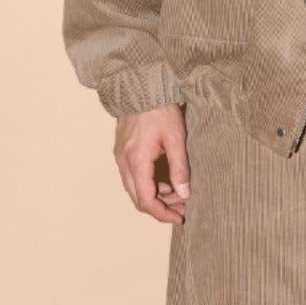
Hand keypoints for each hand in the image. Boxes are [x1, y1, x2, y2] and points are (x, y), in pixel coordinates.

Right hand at [112, 103, 190, 223]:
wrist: (142, 87)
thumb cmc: (160, 110)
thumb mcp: (176, 139)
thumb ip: (180, 168)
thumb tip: (185, 194)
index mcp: (137, 162)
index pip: (146, 201)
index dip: (162, 214)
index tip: (179, 217)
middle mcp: (124, 162)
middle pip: (138, 198)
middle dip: (160, 207)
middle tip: (181, 208)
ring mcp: (120, 156)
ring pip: (134, 189)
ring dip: (154, 196)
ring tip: (178, 193)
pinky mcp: (122, 151)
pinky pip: (132, 176)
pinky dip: (147, 184)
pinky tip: (165, 180)